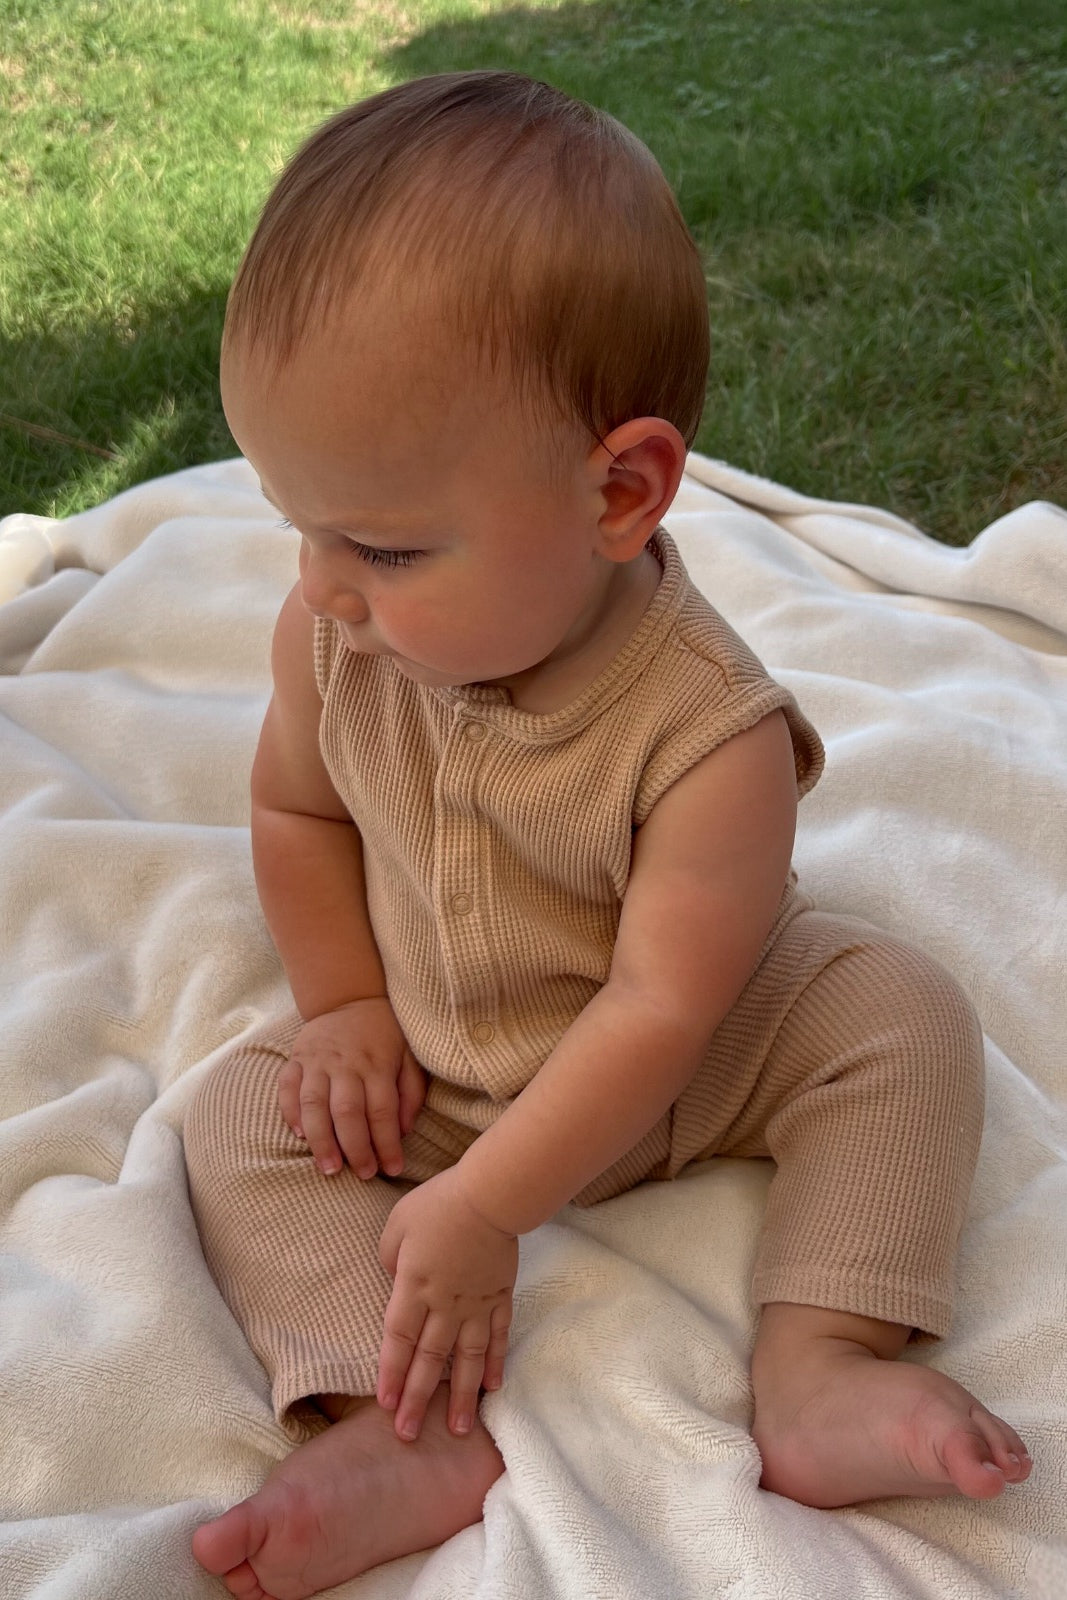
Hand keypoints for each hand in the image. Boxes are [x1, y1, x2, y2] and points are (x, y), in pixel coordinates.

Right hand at [277, 997, 426, 1177]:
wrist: (350, 997)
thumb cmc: (385, 1034)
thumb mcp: (410, 1056)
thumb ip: (411, 1093)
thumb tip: (403, 1131)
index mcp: (377, 1064)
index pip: (383, 1111)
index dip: (388, 1144)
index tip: (393, 1169)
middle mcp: (346, 1063)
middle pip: (347, 1112)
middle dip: (355, 1149)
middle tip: (362, 1174)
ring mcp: (318, 1060)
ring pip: (314, 1104)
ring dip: (321, 1140)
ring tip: (329, 1168)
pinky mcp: (297, 1057)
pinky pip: (287, 1087)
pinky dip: (290, 1112)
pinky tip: (299, 1135)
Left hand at [377, 1165, 516, 1440]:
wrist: (491, 1195)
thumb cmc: (439, 1204)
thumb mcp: (397, 1225)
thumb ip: (390, 1258)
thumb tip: (394, 1280)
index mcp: (414, 1287)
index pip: (398, 1338)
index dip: (390, 1372)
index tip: (384, 1404)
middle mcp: (444, 1305)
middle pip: (429, 1359)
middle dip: (416, 1399)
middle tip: (407, 1434)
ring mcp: (476, 1305)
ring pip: (466, 1359)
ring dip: (459, 1396)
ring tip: (458, 1429)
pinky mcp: (500, 1298)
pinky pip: (497, 1338)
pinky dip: (494, 1363)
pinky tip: (491, 1389)